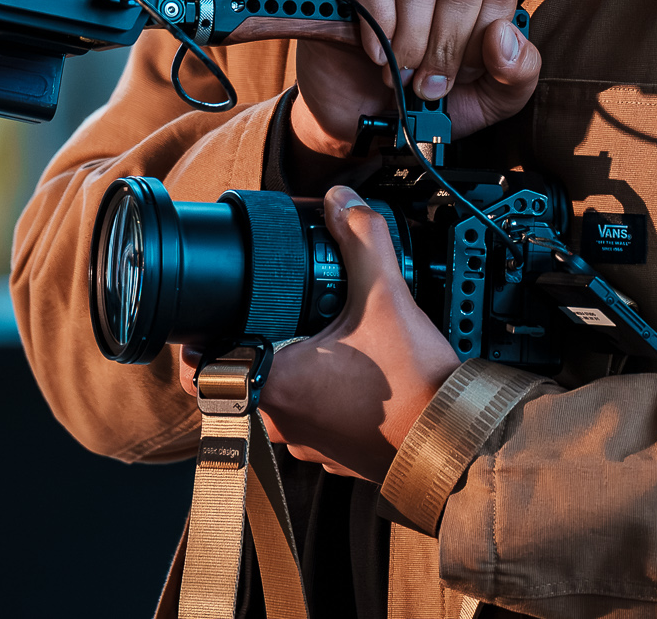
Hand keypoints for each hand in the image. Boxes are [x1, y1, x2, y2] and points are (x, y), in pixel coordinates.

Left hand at [177, 187, 458, 480]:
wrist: (457, 442)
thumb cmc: (415, 390)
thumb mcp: (387, 297)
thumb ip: (361, 240)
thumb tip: (342, 203)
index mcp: (276, 385)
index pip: (199, 369)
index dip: (203, 336)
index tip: (220, 313)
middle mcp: (281, 422)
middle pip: (243, 375)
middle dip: (260, 341)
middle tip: (282, 313)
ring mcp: (307, 443)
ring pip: (279, 399)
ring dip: (293, 369)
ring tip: (322, 338)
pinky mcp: (334, 453)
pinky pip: (312, 417)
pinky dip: (322, 394)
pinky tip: (351, 372)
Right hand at [289, 0, 540, 176]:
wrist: (364, 116)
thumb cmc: (430, 99)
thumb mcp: (492, 97)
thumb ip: (519, 71)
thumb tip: (503, 36)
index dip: (480, 42)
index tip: (462, 72)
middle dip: (446, 49)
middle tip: (427, 82)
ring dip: (410, 44)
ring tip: (399, 72)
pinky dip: (378, 25)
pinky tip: (376, 52)